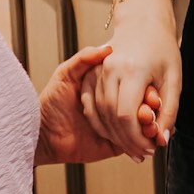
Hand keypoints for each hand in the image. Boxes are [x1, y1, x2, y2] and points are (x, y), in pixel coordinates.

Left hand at [42, 45, 160, 166]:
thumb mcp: (65, 75)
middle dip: (151, 109)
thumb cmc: (51, 102)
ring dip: (150, 125)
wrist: (41, 133)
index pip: (135, 89)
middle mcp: (115, 105)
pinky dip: (144, 141)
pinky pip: (135, 144)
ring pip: (142, 126)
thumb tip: (106, 49)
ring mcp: (117, 126)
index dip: (146, 92)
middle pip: (142, 107)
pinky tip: (151, 138)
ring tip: (152, 124)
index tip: (152, 92)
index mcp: (109, 88)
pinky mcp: (115, 145)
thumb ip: (84, 59)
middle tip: (153, 109)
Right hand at [83, 0, 179, 162]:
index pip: (127, 116)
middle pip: (112, 117)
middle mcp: (110, 70)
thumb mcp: (174, 79)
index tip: (150, 149)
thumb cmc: (163, 50)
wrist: (143, 23)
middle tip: (143, 154)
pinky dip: (102, 122)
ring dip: (115, 134)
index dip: (137, 138)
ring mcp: (97, 70)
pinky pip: (91, 104)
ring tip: (133, 147)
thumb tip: (162, 140)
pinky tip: (116, 133)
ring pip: (99, 113)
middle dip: (127, 141)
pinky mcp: (89, 72)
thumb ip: (169, 111)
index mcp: (132, 70)